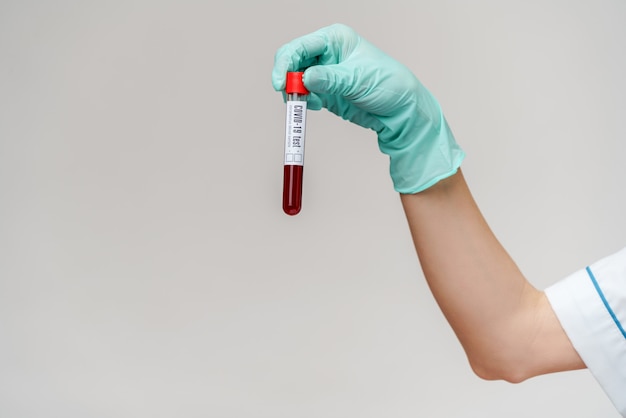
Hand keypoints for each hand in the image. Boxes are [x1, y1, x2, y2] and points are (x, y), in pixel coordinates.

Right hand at [272, 23, 463, 193]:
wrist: (401, 111)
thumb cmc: (388, 85)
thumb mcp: (357, 80)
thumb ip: (329, 79)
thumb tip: (304, 79)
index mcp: (335, 39)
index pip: (301, 46)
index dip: (286, 63)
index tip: (281, 84)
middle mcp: (327, 53)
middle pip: (293, 62)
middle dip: (288, 79)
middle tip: (289, 97)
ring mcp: (325, 73)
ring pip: (295, 80)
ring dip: (294, 93)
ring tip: (306, 104)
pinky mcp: (325, 92)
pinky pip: (304, 95)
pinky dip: (304, 102)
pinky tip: (315, 106)